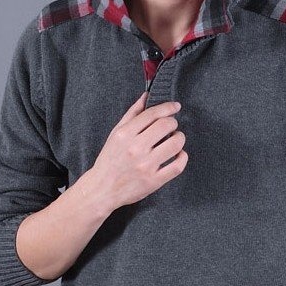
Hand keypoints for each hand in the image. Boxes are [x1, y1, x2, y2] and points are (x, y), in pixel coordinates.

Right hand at [87, 91, 187, 210]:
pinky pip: (177, 166)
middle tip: (171, 127)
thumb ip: (132, 114)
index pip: (152, 114)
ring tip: (174, 140)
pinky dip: (182, 157)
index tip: (175, 107)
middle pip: (166, 126)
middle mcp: (135, 149)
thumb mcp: (116, 134)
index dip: (168, 107)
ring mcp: (146, 166)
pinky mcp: (154, 181)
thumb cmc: (110, 160)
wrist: (102, 189)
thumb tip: (146, 96)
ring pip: (175, 144)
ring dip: (179, 138)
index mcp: (125, 135)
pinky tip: (179, 155)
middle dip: (173, 123)